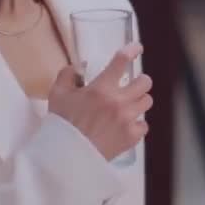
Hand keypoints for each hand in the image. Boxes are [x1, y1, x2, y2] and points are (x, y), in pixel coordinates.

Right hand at [49, 43, 152, 160]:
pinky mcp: (132, 136)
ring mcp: (128, 119)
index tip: (137, 48)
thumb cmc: (62, 124)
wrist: (67, 156)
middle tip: (132, 85)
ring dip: (139, 100)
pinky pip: (144, 124)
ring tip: (129, 105)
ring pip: (147, 101)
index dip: (132, 50)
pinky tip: (127, 124)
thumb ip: (67, 75)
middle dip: (140, 81)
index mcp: (101, 88)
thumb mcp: (57, 95)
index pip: (122, 61)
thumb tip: (78, 68)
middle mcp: (119, 101)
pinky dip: (137, 123)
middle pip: (145, 82)